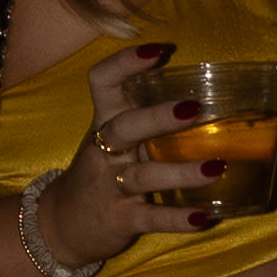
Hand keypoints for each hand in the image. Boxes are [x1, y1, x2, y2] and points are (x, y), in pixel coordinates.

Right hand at [41, 47, 229, 267]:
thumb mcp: (114, 140)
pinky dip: (176, 219)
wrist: (61, 226)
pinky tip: (203, 217)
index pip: (102, 83)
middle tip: (193, 108)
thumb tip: (211, 92)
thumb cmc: (100, 173)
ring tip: (216, 167)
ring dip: (180, 172)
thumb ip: (147, 118)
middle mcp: (104, 151)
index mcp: (105, 122)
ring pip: (142, 176)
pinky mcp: (120, 219)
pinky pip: (150, 218)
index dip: (124, 64)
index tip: (157, 50)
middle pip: (124, 128)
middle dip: (156, 117)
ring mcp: (110, 186)